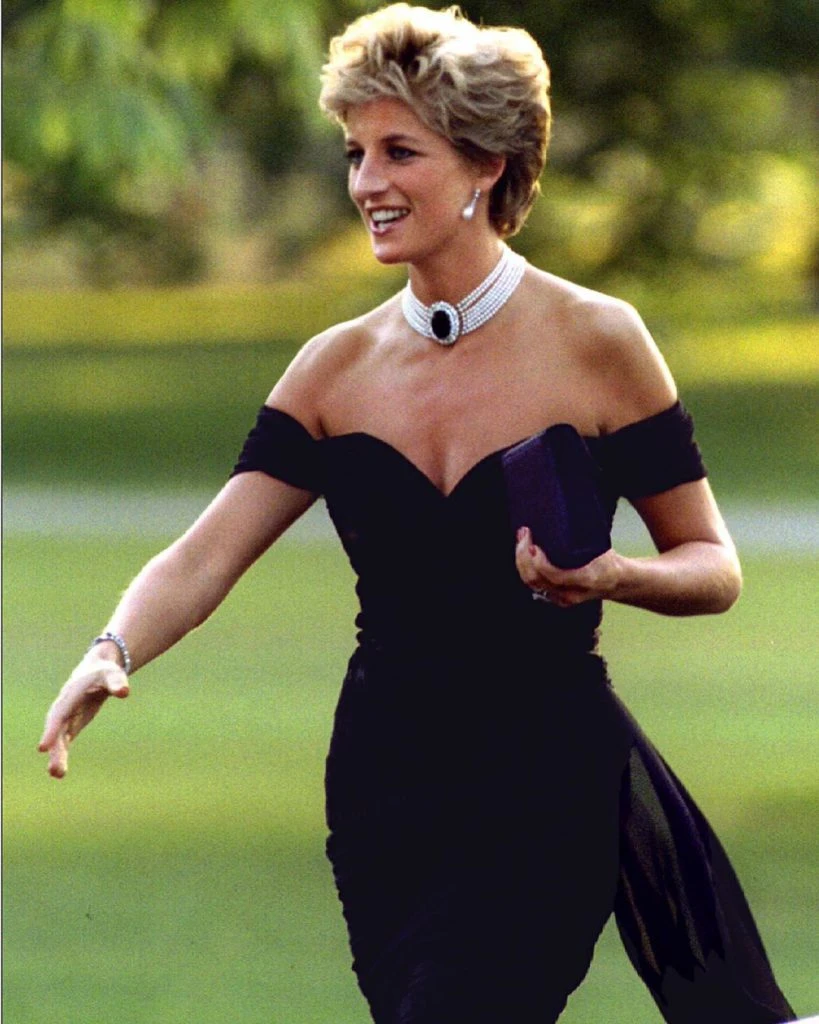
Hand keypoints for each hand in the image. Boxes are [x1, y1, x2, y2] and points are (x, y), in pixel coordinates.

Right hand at [38, 655, 129, 778]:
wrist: (97, 671)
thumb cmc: (104, 672)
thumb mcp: (112, 674)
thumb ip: (117, 682)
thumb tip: (124, 691)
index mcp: (70, 695)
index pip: (59, 714)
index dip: (51, 730)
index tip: (43, 747)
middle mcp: (63, 708)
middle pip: (56, 730)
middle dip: (54, 748)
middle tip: (53, 769)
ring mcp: (65, 718)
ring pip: (58, 739)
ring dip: (57, 756)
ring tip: (57, 774)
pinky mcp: (71, 725)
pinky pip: (64, 742)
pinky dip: (62, 754)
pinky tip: (60, 771)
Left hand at [515, 527, 621, 607]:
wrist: (617, 582)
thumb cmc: (608, 560)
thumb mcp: (601, 547)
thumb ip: (582, 539)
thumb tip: (557, 517)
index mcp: (587, 579)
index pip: (554, 575)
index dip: (539, 561)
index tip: (534, 543)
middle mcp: (572, 593)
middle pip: (536, 579)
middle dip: (523, 556)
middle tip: (524, 533)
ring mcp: (562, 599)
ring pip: (531, 583)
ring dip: (521, 560)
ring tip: (521, 539)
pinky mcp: (555, 598)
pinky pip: (534, 584)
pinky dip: (525, 568)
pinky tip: (524, 552)